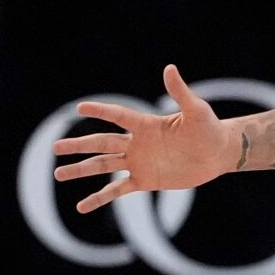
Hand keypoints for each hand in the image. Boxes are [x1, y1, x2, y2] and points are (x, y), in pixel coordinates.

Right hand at [51, 64, 241, 212]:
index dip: (101, 112)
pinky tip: (81, 206)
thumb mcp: (196, 111)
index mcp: (146, 124)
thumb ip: (180, 92)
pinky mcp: (145, 180)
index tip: (79, 109)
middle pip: (101, 143)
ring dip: (81, 170)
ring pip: (103, 166)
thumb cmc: (209, 128)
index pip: (118, 116)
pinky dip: (100, 198)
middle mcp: (137, 143)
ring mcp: (139, 162)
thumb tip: (169, 68)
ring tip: (58, 173)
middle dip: (78, 145)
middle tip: (55, 147)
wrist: (218, 154)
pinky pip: (117, 190)